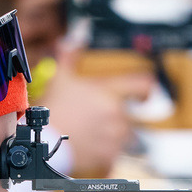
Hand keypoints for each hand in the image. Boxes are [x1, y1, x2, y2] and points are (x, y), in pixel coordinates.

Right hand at [38, 46, 153, 176]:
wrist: (45, 141)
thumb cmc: (53, 110)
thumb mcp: (60, 78)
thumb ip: (71, 55)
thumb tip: (74, 36)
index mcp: (110, 93)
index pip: (143, 86)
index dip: (146, 90)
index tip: (143, 96)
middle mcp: (117, 115)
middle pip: (130, 116)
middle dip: (117, 118)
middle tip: (97, 121)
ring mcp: (115, 137)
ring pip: (125, 136)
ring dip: (114, 136)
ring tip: (93, 135)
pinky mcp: (109, 156)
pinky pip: (116, 154)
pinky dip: (106, 153)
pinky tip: (91, 148)